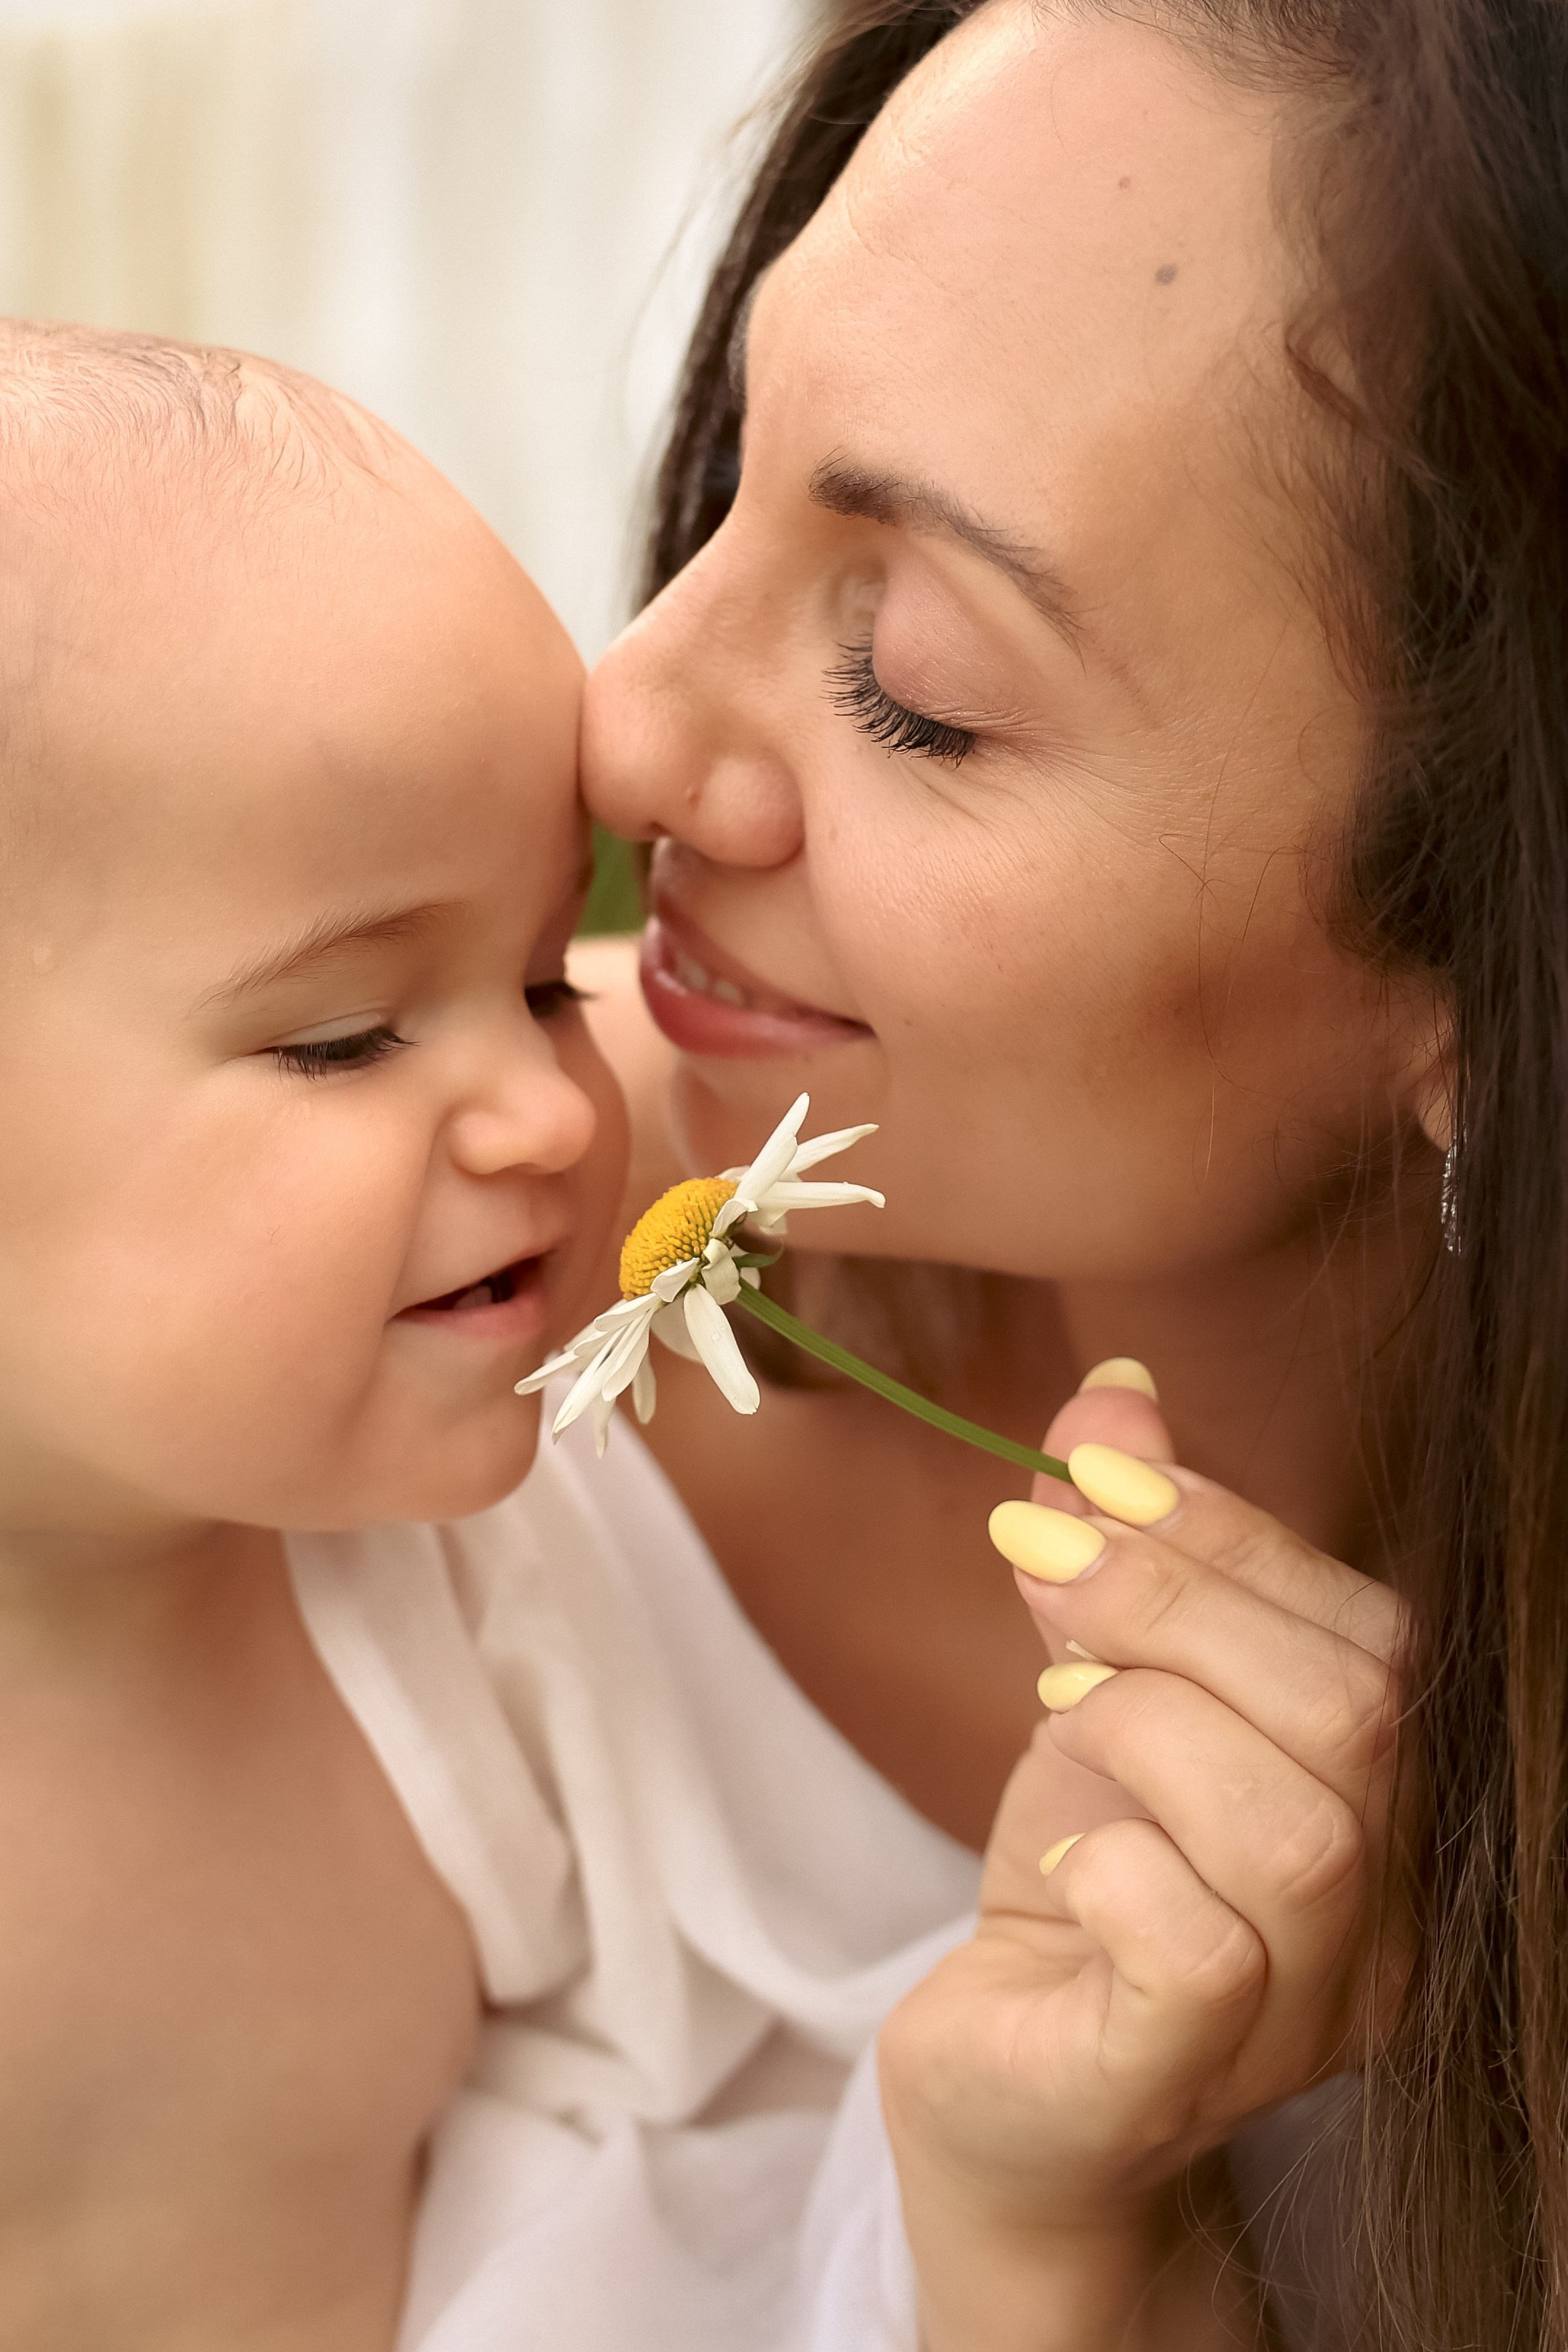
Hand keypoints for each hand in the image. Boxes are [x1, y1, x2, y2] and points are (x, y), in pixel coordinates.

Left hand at [878, 1368, 1406, 2349]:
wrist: (1007, 2089)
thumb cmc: (1079, 1881)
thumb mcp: (1098, 1687)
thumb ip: (1122, 1550)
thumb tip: (1116, 1395)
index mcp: (1382, 1797)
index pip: (1372, 1631)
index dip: (1227, 1528)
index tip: (1086, 1469)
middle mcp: (1385, 1914)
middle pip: (1351, 1716)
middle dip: (1174, 1601)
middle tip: (1043, 1568)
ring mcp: (1301, 2015)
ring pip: (1295, 1833)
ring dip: (1141, 1723)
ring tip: (1054, 1711)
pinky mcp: (1181, 2079)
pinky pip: (1199, 1953)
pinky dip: (1113, 1865)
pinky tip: (1060, 1858)